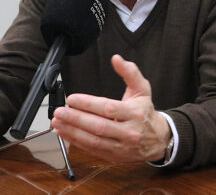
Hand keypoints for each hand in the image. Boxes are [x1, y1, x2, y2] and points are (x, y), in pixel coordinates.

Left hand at [51, 54, 170, 161]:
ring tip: (57, 123)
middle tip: (59, 112)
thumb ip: (129, 72)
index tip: (72, 99)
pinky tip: (65, 133)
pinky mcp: (114, 156)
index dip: (88, 104)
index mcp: (135, 113)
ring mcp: (122, 146)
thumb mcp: (142, 89)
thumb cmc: (145, 112)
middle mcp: (129, 131)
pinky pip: (93, 150)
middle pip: (99, 126)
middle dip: (76, 119)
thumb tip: (116, 59)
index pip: (108, 108)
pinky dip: (76, 142)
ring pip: (94, 141)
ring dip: (72, 132)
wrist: (158, 139)